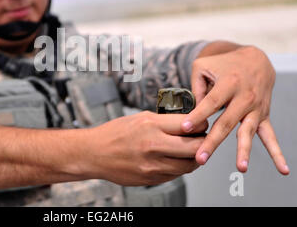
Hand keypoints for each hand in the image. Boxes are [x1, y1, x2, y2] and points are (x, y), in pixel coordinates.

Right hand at [87, 111, 206, 185]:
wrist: (94, 153)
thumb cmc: (115, 133)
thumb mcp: (140, 118)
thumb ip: (165, 122)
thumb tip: (189, 124)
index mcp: (151, 125)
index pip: (190, 124)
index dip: (201, 124)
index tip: (201, 124)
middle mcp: (153, 145)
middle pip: (195, 147)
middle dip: (202, 142)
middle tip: (201, 138)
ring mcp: (153, 165)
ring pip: (189, 164)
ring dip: (194, 158)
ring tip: (190, 151)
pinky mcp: (151, 179)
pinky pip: (176, 174)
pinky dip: (180, 167)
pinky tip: (175, 160)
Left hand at [183, 45, 288, 174]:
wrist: (255, 59)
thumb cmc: (224, 64)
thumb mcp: (203, 66)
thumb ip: (195, 88)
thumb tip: (194, 112)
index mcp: (229, 82)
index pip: (211, 102)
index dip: (198, 115)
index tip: (185, 128)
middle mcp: (245, 96)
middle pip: (227, 122)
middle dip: (213, 141)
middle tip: (201, 158)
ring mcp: (256, 108)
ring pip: (248, 131)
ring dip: (244, 150)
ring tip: (241, 167)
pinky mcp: (263, 115)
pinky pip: (270, 136)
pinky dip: (277, 153)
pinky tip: (282, 169)